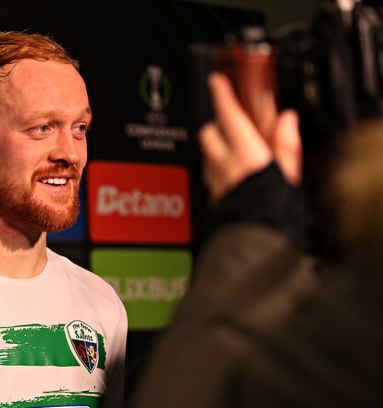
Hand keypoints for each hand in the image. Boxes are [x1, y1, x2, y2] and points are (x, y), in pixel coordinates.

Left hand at [198, 72, 301, 204]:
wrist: (254, 239)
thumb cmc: (272, 208)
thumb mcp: (289, 171)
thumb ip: (286, 143)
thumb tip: (287, 120)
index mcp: (244, 151)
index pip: (226, 113)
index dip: (221, 94)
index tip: (217, 80)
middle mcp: (223, 164)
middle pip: (208, 132)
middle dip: (216, 124)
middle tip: (230, 122)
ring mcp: (214, 181)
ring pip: (205, 154)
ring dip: (214, 147)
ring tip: (232, 149)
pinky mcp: (211, 196)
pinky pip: (209, 175)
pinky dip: (216, 168)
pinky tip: (230, 174)